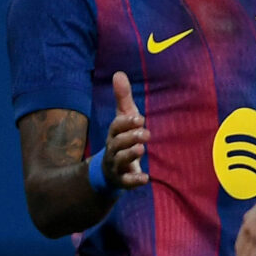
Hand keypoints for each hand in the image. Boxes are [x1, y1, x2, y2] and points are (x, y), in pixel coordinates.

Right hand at [103, 70, 151, 189]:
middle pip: (117, 143)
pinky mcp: (122, 180)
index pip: (116, 127)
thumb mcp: (123, 118)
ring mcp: (116, 165)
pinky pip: (125, 181)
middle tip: (146, 133)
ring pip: (119, 160)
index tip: (139, 118)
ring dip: (130, 154)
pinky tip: (145, 178)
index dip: (126, 123)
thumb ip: (122, 98)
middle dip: (130, 137)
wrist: (109, 170)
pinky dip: (134, 180)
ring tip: (141, 149)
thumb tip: (119, 73)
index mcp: (114, 134)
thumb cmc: (121, 139)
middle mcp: (112, 149)